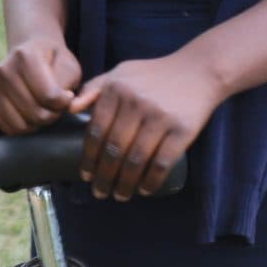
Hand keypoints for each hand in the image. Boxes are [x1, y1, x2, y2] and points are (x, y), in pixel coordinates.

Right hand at [0, 38, 82, 134]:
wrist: (29, 53)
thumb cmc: (53, 62)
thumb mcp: (70, 67)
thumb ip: (74, 88)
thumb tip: (71, 107)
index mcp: (26, 57)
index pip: (50, 96)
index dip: (65, 103)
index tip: (68, 96)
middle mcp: (5, 70)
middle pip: (36, 113)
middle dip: (53, 115)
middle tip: (56, 106)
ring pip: (22, 125)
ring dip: (38, 124)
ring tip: (43, 109)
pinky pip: (8, 129)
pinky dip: (23, 128)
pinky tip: (30, 115)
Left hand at [70, 53, 220, 200]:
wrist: (198, 71)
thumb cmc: (154, 75)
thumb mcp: (120, 73)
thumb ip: (94, 88)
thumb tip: (68, 108)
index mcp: (116, 89)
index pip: (96, 131)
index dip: (88, 158)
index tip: (85, 175)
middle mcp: (135, 103)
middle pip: (114, 149)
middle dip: (104, 176)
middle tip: (99, 192)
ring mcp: (159, 117)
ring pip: (136, 160)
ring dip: (125, 184)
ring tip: (119, 196)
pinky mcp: (181, 129)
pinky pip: (162, 162)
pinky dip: (151, 181)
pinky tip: (144, 190)